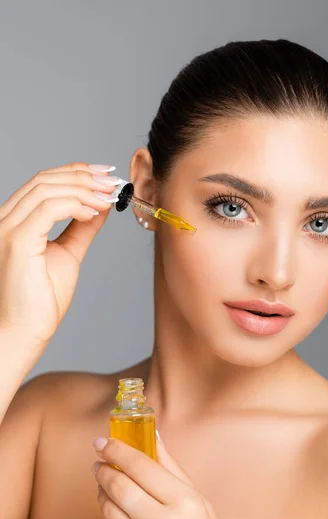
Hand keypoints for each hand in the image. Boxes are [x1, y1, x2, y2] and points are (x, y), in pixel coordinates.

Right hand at [0, 162, 118, 343]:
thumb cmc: (40, 300)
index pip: (43, 182)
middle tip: (112, 183)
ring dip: (83, 189)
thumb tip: (101, 206)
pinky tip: (94, 212)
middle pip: (44, 180)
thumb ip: (81, 228)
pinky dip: (74, 204)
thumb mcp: (68, 254)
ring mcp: (7, 229)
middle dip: (83, 176)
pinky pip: (47, 208)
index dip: (76, 172)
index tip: (105, 175)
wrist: (25, 332)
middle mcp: (6, 220)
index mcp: (16, 221)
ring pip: (46, 189)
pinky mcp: (16, 241)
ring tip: (108, 197)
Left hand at [92, 434, 243, 518]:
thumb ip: (173, 470)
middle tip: (101, 460)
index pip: (141, 466)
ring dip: (102, 491)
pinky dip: (108, 518)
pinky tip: (117, 513)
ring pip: (107, 508)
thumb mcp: (202, 507)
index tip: (106, 441)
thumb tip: (154, 438)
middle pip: (118, 484)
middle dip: (104, 468)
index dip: (118, 449)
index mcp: (184, 504)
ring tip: (107, 484)